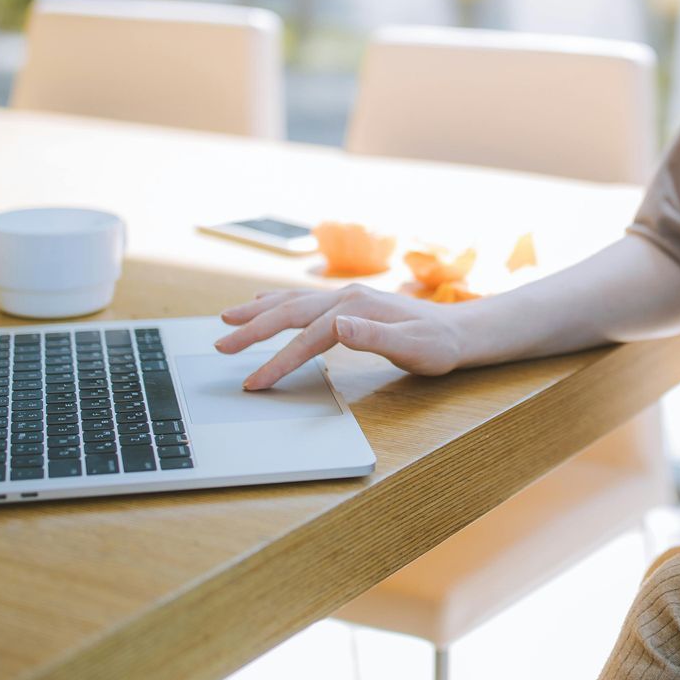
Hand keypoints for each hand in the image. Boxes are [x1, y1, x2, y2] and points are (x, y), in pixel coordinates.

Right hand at [215, 284, 464, 389]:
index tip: (255, 382)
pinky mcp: (346, 303)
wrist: (458, 331)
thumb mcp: (414, 347)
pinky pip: (302, 301)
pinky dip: (276, 302)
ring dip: (258, 312)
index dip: (280, 360)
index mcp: (356, 308)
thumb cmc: (438, 346)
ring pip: (291, 301)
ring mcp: (344, 297)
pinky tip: (261, 303)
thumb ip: (374, 336)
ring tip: (227, 320)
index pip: (308, 336)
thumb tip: (338, 325)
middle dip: (253, 330)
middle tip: (221, 346)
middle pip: (289, 312)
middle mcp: (346, 297)